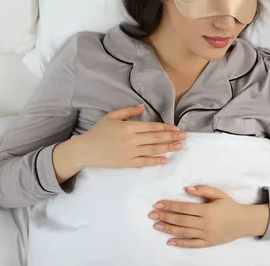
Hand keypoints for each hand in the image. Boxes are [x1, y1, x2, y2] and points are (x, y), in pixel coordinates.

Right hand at [53, 104, 185, 182]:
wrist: (85, 150)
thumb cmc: (98, 132)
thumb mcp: (112, 117)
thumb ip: (128, 112)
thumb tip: (143, 107)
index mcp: (128, 127)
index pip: (151, 127)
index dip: (165, 128)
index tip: (176, 128)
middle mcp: (131, 140)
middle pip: (155, 138)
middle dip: (171, 137)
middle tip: (184, 136)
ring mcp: (129, 153)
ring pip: (153, 150)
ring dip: (168, 148)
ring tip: (180, 146)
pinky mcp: (126, 163)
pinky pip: (144, 162)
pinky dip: (155, 161)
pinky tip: (165, 160)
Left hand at [149, 185, 269, 247]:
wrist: (244, 222)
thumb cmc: (230, 206)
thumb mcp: (219, 194)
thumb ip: (203, 190)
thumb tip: (187, 188)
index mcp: (207, 210)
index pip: (184, 208)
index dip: (170, 205)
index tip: (158, 204)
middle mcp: (205, 223)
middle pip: (181, 220)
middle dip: (165, 217)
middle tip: (151, 215)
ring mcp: (206, 234)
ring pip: (184, 232)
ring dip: (168, 229)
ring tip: (156, 225)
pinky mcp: (208, 243)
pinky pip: (192, 244)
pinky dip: (180, 243)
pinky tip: (169, 241)